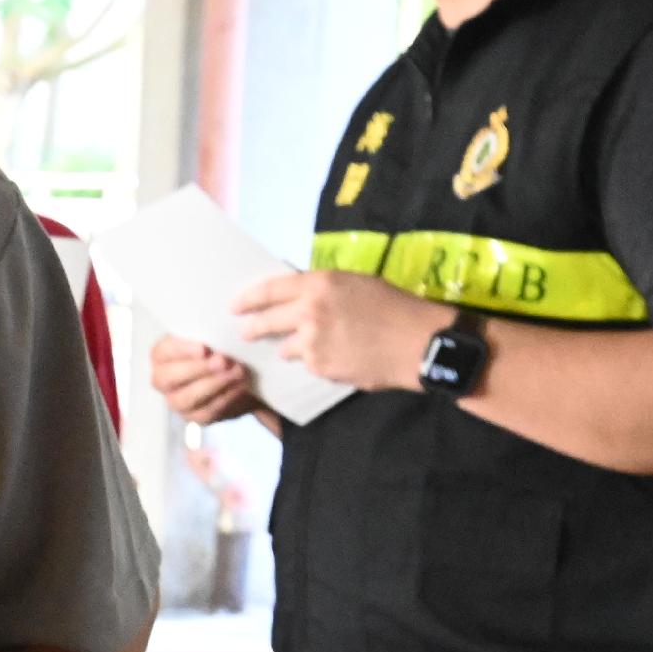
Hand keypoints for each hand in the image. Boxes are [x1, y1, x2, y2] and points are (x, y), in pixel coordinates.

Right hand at [147, 333, 263, 426]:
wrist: (237, 373)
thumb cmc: (218, 348)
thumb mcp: (212, 336)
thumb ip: (209, 332)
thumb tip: (218, 328)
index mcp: (162, 356)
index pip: (162, 352)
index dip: (181, 351)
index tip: (204, 348)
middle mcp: (163, 380)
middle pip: (169, 378)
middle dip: (198, 369)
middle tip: (224, 361)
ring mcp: (176, 401)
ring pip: (186, 398)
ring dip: (214, 384)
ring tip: (237, 372)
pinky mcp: (195, 417)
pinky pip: (206, 412)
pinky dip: (225, 398)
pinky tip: (240, 386)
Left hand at [233, 269, 437, 391]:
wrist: (417, 342)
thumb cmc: (393, 307)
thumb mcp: (356, 284)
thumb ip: (323, 289)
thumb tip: (298, 297)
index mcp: (319, 284)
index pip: (270, 290)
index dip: (248, 299)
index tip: (235, 307)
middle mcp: (309, 311)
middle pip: (266, 322)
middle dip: (253, 329)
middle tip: (246, 334)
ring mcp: (311, 342)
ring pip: (286, 349)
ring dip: (291, 349)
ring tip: (312, 347)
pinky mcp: (319, 367)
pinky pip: (308, 365)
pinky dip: (316, 363)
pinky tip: (336, 358)